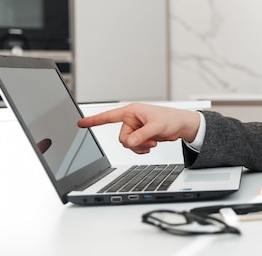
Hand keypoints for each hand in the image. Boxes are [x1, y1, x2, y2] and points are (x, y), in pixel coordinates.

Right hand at [77, 103, 200, 153]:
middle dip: (135, 142)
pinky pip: (134, 147)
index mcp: (132, 112)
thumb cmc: (172, 119)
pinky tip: (151, 145)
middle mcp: (131, 120)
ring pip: (127, 144)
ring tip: (153, 141)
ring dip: (140, 146)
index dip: (93, 120)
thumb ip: (141, 135)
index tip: (80, 123)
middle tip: (150, 140)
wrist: (182, 126)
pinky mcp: (140, 136)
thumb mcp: (156, 127)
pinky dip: (142, 149)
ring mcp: (135, 129)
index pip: (108, 116)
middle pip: (122, 137)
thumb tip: (129, 143)